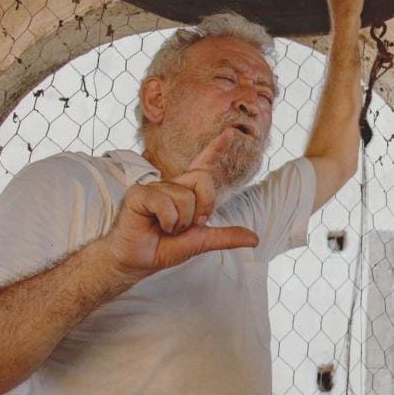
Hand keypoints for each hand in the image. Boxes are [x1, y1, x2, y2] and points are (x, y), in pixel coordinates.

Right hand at [106, 128, 259, 275]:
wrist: (138, 261)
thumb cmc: (164, 247)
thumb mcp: (201, 241)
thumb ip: (226, 237)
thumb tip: (255, 239)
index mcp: (186, 191)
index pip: (203, 165)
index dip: (216, 148)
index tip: (230, 133)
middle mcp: (172, 184)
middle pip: (203, 178)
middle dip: (203, 207)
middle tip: (187, 225)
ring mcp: (155, 187)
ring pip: (185, 198)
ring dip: (180, 222)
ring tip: (166, 228)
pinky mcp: (139, 194)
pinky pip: (165, 203)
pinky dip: (167, 221)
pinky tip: (154, 224)